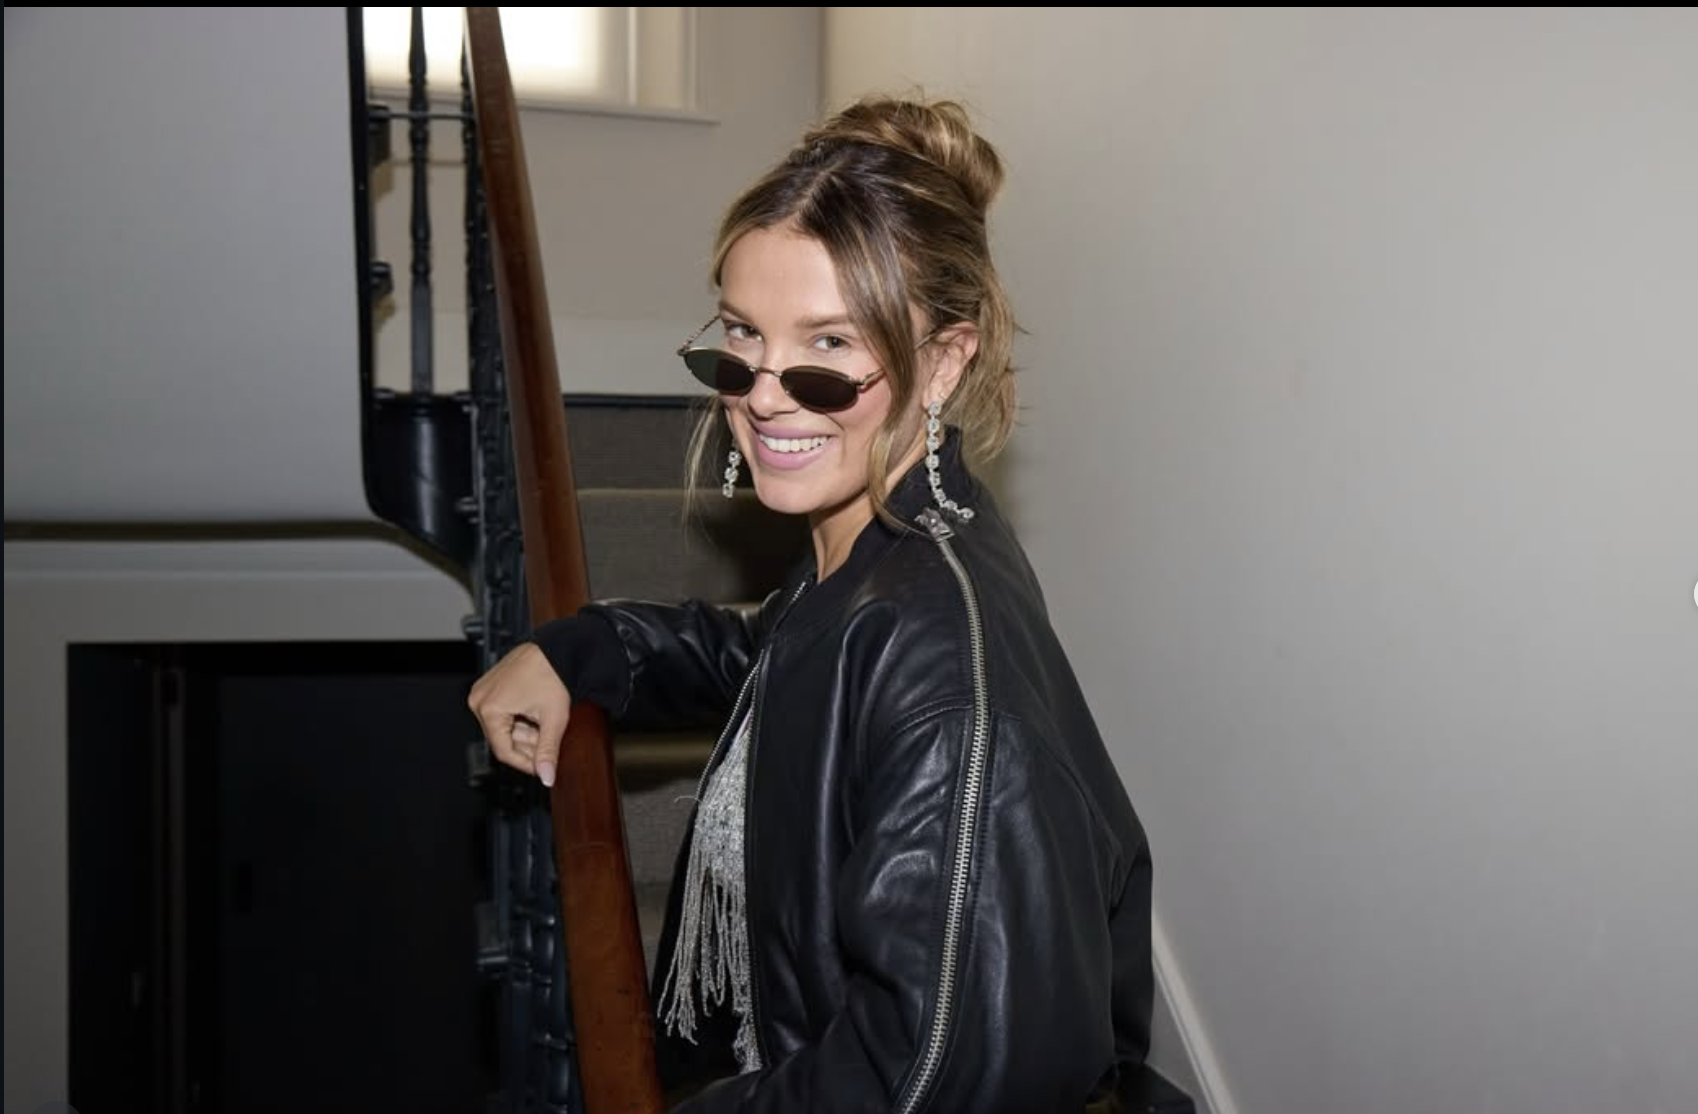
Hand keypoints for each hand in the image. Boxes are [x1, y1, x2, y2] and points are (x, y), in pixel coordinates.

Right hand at [467, 642, 570, 785]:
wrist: (557, 648)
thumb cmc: (554, 676)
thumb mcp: (553, 719)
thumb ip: (548, 752)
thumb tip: (547, 778)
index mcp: (489, 709)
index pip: (503, 751)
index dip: (525, 763)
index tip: (542, 767)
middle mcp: (479, 700)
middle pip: (502, 738)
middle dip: (526, 746)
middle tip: (547, 748)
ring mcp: (482, 691)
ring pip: (502, 726)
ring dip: (523, 732)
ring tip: (544, 728)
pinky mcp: (489, 685)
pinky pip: (501, 711)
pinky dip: (519, 718)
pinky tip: (536, 716)